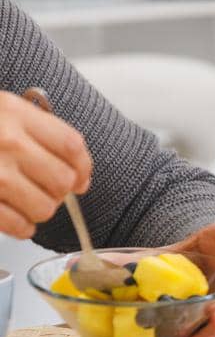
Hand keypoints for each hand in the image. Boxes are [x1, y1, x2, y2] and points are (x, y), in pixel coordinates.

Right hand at [0, 90, 92, 238]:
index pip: (71, 145)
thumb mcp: (2, 109)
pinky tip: (17, 219)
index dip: (83, 167)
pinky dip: (23, 227)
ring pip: (44, 206)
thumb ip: (38, 130)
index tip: (81, 178)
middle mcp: (7, 142)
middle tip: (50, 191)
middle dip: (61, 191)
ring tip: (29, 203)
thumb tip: (76, 169)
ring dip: (42, 210)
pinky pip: (18, 224)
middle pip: (62, 179)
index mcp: (15, 114)